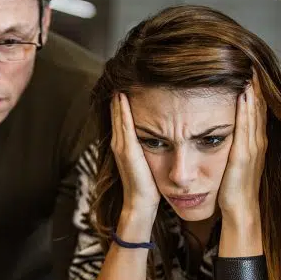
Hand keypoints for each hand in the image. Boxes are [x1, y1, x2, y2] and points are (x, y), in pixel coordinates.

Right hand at [110, 92, 159, 217]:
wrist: (142, 202)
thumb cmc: (150, 185)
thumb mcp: (151, 161)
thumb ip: (153, 146)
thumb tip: (164, 134)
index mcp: (125, 145)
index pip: (122, 118)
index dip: (123, 102)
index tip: (129, 85)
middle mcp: (120, 143)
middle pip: (117, 113)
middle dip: (118, 96)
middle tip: (121, 76)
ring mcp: (121, 147)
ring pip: (118, 116)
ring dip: (118, 100)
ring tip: (119, 81)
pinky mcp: (126, 150)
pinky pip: (123, 125)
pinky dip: (121, 111)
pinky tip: (121, 97)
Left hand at [218, 75, 266, 223]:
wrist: (240, 209)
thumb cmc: (234, 187)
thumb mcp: (236, 160)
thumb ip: (236, 144)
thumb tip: (227, 129)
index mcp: (256, 142)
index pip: (258, 110)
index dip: (257, 90)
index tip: (252, 71)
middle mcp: (258, 142)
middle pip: (260, 107)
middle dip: (257, 85)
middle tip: (252, 63)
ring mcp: (253, 148)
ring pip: (255, 113)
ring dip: (253, 92)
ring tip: (250, 71)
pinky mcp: (244, 155)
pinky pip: (246, 127)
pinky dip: (246, 109)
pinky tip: (244, 95)